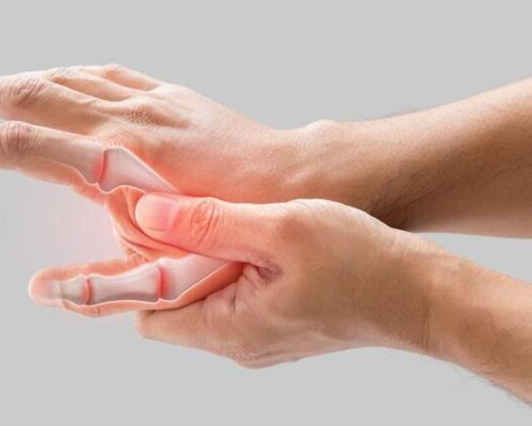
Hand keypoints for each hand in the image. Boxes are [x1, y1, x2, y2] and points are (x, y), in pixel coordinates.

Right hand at [0, 65, 356, 314]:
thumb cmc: (234, 224)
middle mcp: (124, 120)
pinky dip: (67, 73)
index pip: (21, 145)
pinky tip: (56, 75)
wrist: (292, 180)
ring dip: (14, 78)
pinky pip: (104, 73)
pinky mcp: (167, 95)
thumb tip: (42, 293)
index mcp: (116, 161)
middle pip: (31, 94)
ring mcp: (147, 100)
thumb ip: (100, 280)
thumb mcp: (165, 265)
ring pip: (63, 77)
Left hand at [132, 196, 440, 365]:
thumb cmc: (363, 265)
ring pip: (199, 298)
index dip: (133, 274)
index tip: (133, 229)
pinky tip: (232, 233)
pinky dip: (219, 265)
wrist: (421, 296)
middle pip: (170, 306)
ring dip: (192, 259)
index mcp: (231, 329)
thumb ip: (210, 222)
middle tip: (163, 211)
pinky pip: (228, 296)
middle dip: (159, 261)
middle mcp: (238, 342)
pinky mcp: (273, 321)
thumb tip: (149, 213)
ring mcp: (256, 335)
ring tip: (195, 216)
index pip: (149, 315)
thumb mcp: (281, 228)